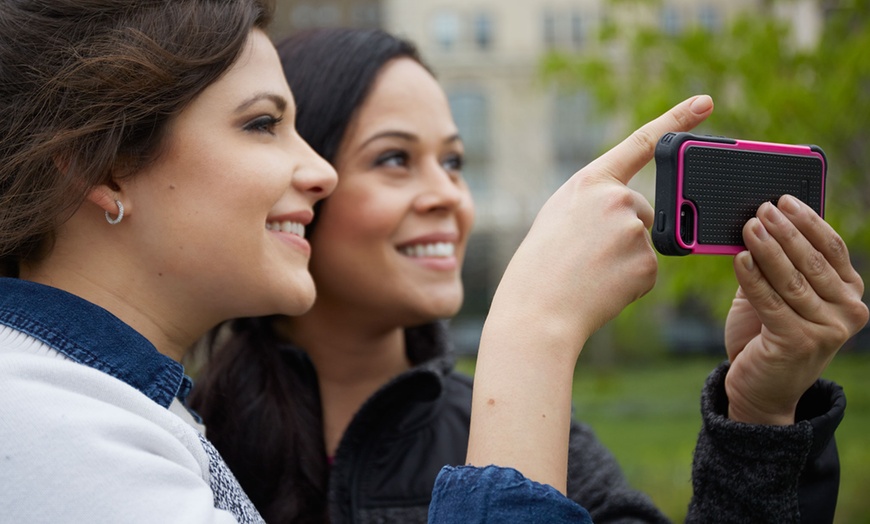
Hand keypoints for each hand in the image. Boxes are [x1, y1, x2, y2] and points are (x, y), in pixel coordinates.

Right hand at [489, 94, 715, 354]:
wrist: (537, 312)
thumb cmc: (540, 267)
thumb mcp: (559, 217)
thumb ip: (595, 203)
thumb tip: (634, 215)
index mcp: (590, 182)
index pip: (641, 142)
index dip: (677, 118)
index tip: (705, 102)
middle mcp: (617, 199)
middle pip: (640, 209)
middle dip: (621, 230)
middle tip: (585, 254)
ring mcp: (634, 230)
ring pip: (643, 242)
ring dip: (622, 258)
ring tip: (587, 273)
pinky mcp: (647, 263)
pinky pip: (646, 270)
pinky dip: (628, 282)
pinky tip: (602, 287)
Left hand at [724, 195, 867, 424]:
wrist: (761, 390)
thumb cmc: (768, 336)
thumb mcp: (778, 296)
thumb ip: (776, 265)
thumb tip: (759, 223)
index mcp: (849, 294)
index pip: (832, 248)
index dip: (809, 221)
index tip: (785, 199)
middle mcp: (847, 312)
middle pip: (813, 261)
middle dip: (785, 231)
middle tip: (762, 208)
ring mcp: (827, 330)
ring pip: (792, 280)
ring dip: (768, 249)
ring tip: (749, 226)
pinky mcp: (798, 343)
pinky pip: (771, 302)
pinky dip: (753, 278)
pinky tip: (740, 258)